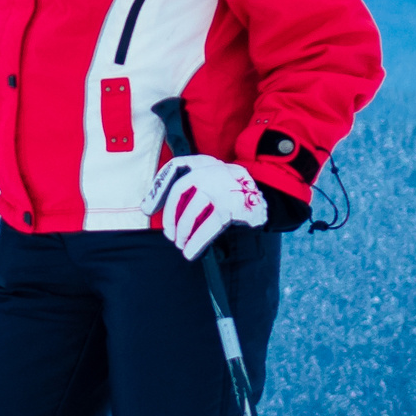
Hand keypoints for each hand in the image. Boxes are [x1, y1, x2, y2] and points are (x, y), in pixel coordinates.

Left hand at [139, 154, 266, 259]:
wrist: (268, 201)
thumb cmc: (230, 195)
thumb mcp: (210, 184)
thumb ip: (189, 191)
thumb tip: (151, 209)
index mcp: (204, 162)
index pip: (176, 167)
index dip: (158, 189)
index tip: (148, 210)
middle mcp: (212, 169)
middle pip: (180, 190)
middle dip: (170, 216)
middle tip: (170, 235)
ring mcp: (223, 185)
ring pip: (193, 210)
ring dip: (183, 232)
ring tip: (181, 245)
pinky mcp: (232, 204)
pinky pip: (209, 225)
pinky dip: (197, 241)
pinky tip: (191, 252)